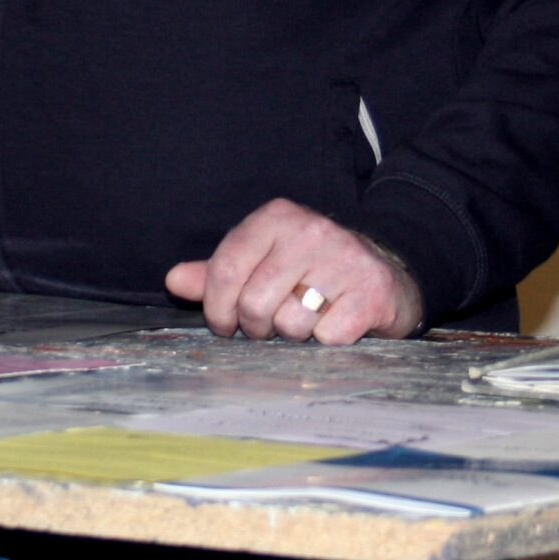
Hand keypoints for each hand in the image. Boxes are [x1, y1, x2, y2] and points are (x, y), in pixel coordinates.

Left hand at [165, 197, 424, 343]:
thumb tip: (173, 280)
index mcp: (276, 217)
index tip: (225, 324)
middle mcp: (310, 230)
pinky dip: (326, 342)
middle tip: (269, 326)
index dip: (217, 308)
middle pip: (254, 302)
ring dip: (293, 335)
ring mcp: (344, 259)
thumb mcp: (263, 260)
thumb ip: (218, 273)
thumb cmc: (311, 270)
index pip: (225, 269)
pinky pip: (327, 337)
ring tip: (306, 320)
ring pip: (290, 323)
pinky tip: (335, 324)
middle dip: (256, 327)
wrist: (386, 271)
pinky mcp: (370, 290)